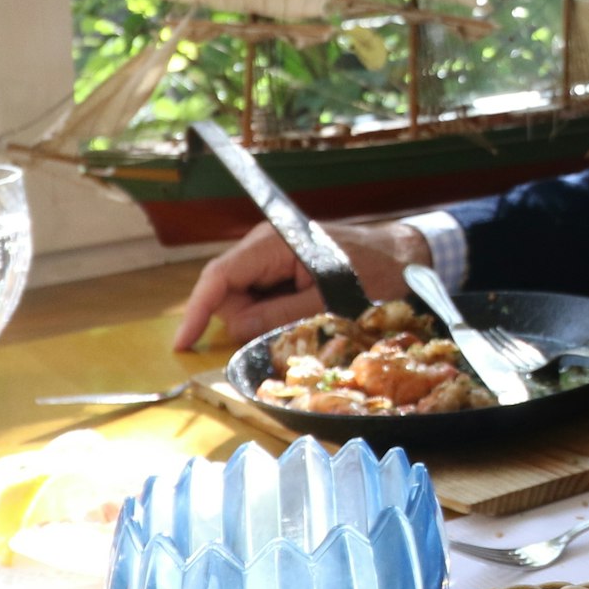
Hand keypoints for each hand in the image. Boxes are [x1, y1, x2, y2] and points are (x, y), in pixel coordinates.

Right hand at [171, 218, 432, 350]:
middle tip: (289, 328)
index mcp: (272, 243)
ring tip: (306, 315)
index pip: (219, 277)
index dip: (197, 311)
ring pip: (244, 300)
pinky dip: (273, 315)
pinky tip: (302, 313)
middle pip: (228, 293)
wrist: (405, 256)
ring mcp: (272, 257)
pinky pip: (262, 299)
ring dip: (263, 320)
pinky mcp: (282, 269)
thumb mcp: (328, 302)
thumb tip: (236, 333)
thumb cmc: (375, 272)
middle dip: (246, 320)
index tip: (183, 344)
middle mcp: (265, 245)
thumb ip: (280, 317)